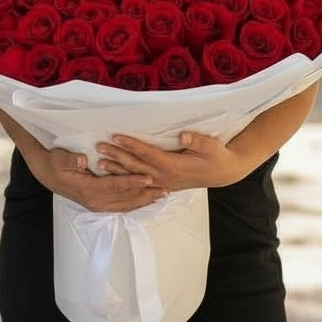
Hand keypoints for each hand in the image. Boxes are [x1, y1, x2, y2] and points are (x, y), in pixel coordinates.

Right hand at [30, 145, 168, 213]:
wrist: (46, 174)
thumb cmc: (54, 163)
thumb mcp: (59, 158)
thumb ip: (71, 160)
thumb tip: (81, 160)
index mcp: (88, 189)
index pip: (115, 185)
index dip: (133, 181)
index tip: (149, 177)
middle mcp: (94, 201)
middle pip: (125, 199)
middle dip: (146, 194)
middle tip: (165, 189)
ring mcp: (96, 205)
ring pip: (125, 205)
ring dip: (144, 201)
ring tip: (161, 196)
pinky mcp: (98, 205)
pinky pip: (120, 207)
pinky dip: (135, 205)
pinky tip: (146, 201)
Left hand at [95, 131, 247, 192]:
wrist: (222, 173)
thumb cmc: (216, 156)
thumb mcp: (211, 146)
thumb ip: (197, 141)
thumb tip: (184, 136)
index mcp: (173, 166)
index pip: (147, 154)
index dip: (131, 145)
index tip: (116, 136)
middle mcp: (164, 177)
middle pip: (135, 166)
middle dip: (116, 156)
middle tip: (99, 146)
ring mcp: (163, 183)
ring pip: (134, 177)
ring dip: (116, 170)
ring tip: (99, 162)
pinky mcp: (163, 185)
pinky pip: (140, 184)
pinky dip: (125, 180)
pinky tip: (114, 176)